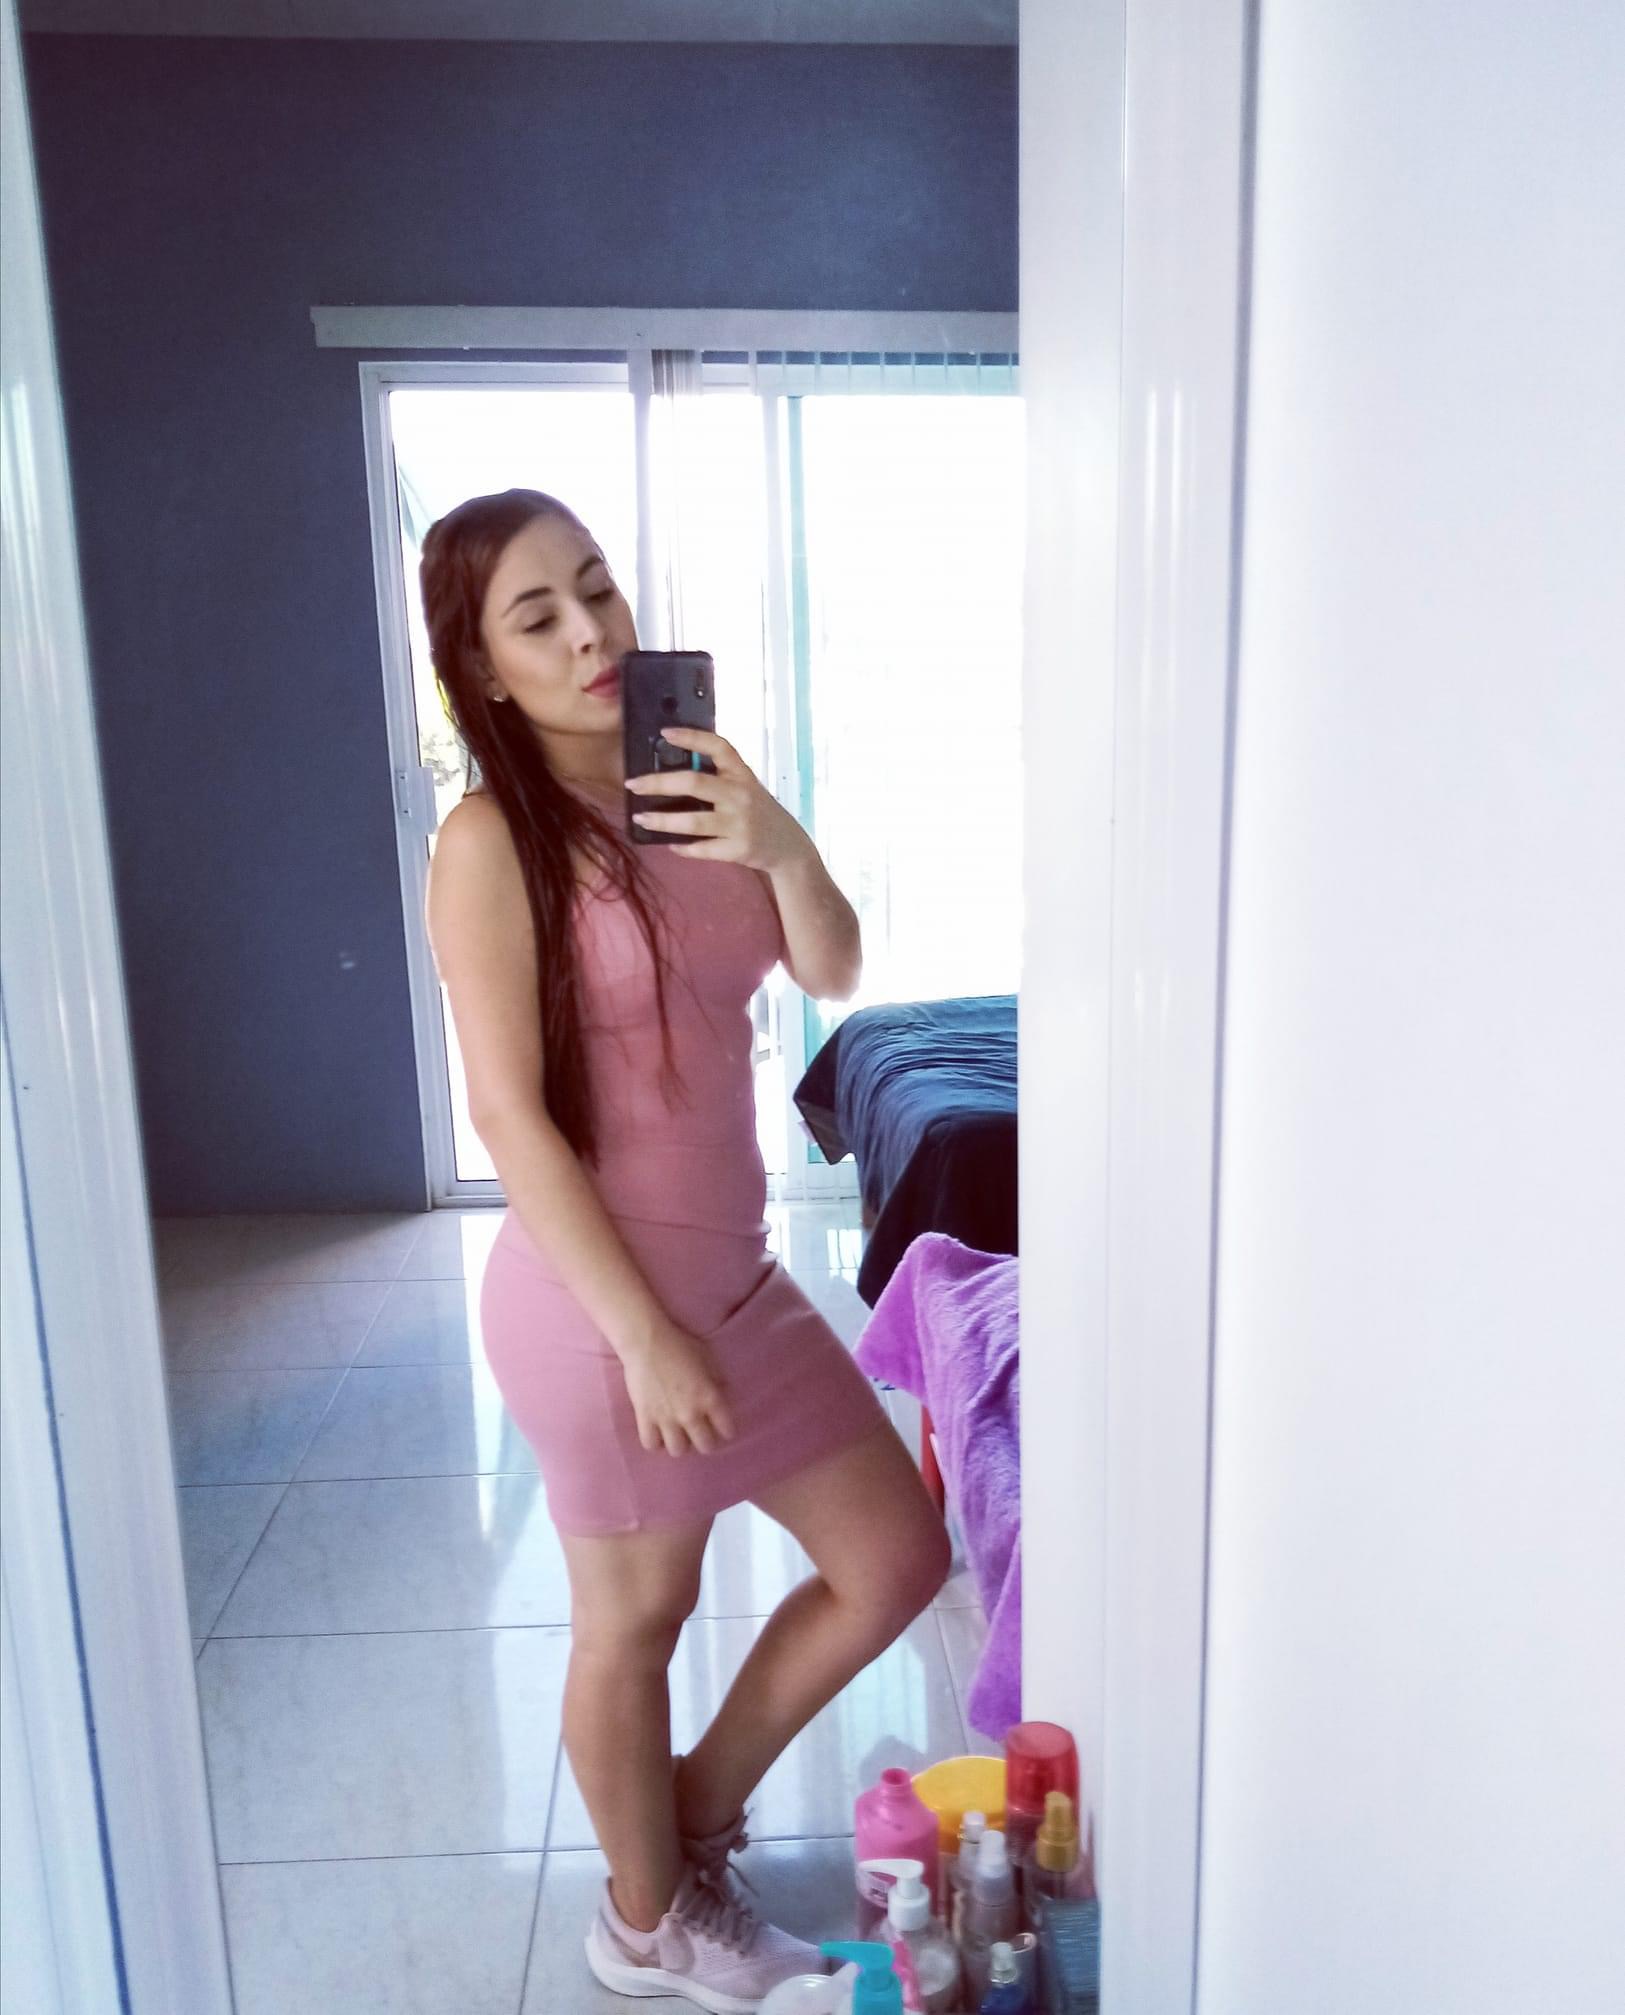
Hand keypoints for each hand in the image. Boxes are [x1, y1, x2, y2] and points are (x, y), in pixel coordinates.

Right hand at [619, 1318, 736, 1456]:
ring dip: (680, 1443)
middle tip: (700, 1432)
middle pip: (705, 1447)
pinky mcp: (645, 1418)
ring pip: (678, 1451)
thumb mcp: (707, 1358)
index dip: (726, 1430)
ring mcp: (667, 1418)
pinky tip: (657, 1432)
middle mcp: (691, 1413)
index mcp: (710, 1397)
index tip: (721, 1427)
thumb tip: (723, 1392)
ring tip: (677, 1433)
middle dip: (705, 1442)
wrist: (646, 1341)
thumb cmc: (679, 1344)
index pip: (727, 1430)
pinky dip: (655, 1441)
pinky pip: (651, 1445)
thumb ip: (717, 1380)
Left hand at [626, 728, 813, 871]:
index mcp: (741, 774)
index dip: (691, 737)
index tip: (664, 732)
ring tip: (640, 818)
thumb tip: (672, 774)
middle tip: (633, 784)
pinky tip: (669, 844)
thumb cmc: (758, 812)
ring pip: (693, 821)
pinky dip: (683, 847)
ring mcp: (739, 824)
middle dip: (658, 783)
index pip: (718, 746)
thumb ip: (719, 778)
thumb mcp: (746, 787)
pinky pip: (702, 849)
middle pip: (694, 783)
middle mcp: (741, 795)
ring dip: (662, 821)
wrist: (788, 847)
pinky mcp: (738, 850)